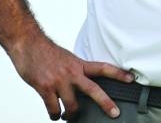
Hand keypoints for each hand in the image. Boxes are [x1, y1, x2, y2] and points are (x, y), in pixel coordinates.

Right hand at [8, 34, 133, 119]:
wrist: (28, 44)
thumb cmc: (46, 52)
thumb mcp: (68, 59)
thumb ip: (76, 71)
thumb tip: (82, 83)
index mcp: (79, 64)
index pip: (104, 68)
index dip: (119, 73)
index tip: (132, 79)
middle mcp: (72, 73)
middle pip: (94, 90)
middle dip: (106, 103)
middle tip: (115, 113)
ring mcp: (59, 81)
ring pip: (72, 105)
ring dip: (72, 114)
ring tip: (69, 116)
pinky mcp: (45, 88)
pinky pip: (53, 109)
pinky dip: (55, 115)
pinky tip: (55, 115)